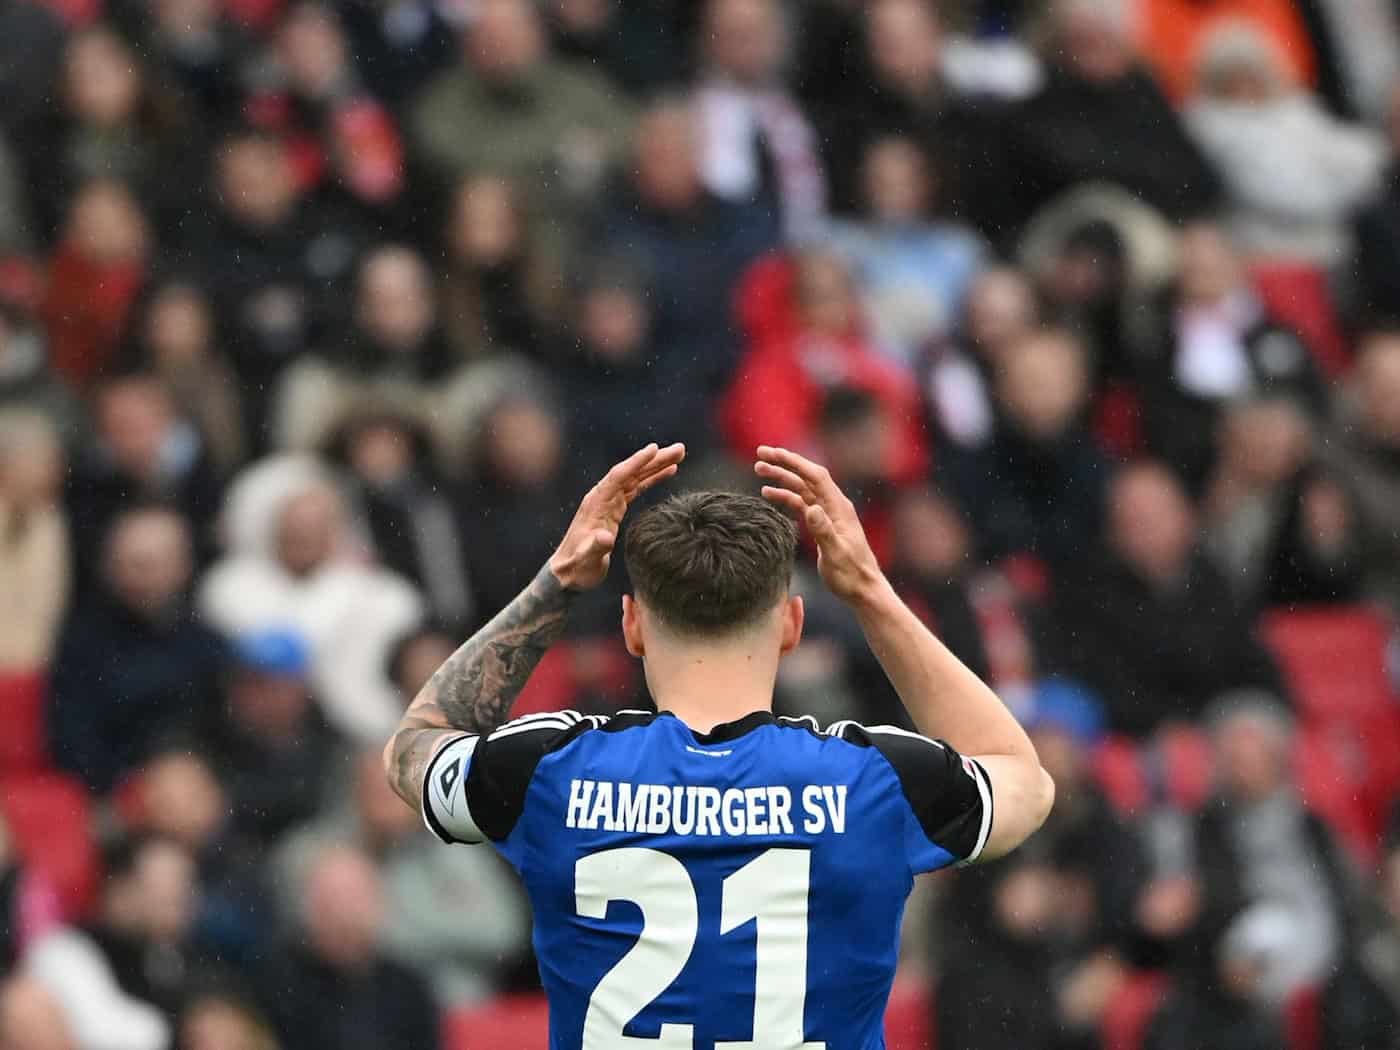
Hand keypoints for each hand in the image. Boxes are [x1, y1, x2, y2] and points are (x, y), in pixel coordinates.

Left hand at [549, 442, 684, 590]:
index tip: (655, 448)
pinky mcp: (615, 509)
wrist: (568, 574)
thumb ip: (596, 547)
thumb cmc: (576, 568)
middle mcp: (602, 497)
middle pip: (631, 472)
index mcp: (596, 504)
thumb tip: (606, 536)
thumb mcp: (586, 560)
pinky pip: (636, 488)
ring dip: (657, 465)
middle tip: (680, 449)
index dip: (636, 462)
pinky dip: (652, 478)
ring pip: (636, 477)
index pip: (618, 476)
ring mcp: (608, 502)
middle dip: (655, 459)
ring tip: (679, 455)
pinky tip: (667, 472)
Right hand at [754, 445, 882, 604]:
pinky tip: (769, 494)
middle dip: (784, 463)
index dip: (795, 462)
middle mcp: (833, 506)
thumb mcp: (836, 554)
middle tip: (760, 453)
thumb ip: (824, 531)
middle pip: (806, 477)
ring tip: (759, 469)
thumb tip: (811, 508)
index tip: (774, 453)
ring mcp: (828, 514)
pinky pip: (801, 504)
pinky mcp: (821, 524)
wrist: (863, 589)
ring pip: (802, 489)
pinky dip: (785, 496)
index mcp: (839, 508)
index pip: (815, 477)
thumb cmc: (851, 574)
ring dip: (782, 478)